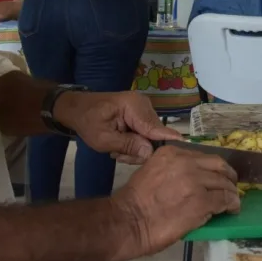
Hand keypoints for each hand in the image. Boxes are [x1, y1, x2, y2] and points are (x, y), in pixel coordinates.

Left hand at [54, 91, 180, 163]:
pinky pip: (146, 134)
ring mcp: (144, 109)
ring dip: (136, 148)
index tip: (185, 151)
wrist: (77, 109)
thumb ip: (127, 145)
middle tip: (119, 155)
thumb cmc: (87, 121)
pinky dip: (135, 143)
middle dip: (140, 150)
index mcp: (133, 106)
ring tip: (117, 150)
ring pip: (151, 137)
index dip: (167, 141)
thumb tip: (150, 153)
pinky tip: (121, 145)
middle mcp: (143, 104)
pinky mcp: (142, 115)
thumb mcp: (103, 138)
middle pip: (154, 135)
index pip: (155, 128)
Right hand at [112, 146, 239, 256]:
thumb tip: (194, 177)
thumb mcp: (154, 170)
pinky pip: (224, 200)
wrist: (128, 220)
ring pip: (224, 183)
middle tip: (231, 186)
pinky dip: (231, 204)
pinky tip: (231, 209)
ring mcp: (195, 181)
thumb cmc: (136, 200)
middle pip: (219, 165)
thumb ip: (174, 169)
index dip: (215, 167)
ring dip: (231, 192)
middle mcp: (186, 162)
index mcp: (173, 153)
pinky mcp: (202, 201)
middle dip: (228, 176)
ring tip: (233, 201)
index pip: (204, 156)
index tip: (218, 175)